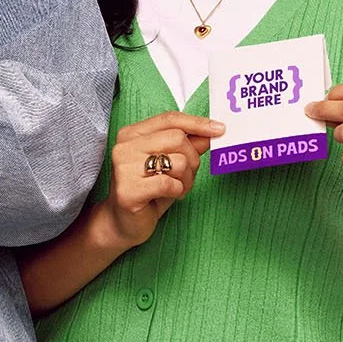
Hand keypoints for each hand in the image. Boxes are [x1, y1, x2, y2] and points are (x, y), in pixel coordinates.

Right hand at [100, 111, 224, 248]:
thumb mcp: (170, 164)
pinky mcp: (128, 191)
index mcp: (131, 134)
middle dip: (193, 159)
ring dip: (187, 179)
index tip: (219, 129)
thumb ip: (188, 145)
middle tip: (188, 175)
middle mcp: (124, 147)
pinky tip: (168, 195)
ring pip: (178, 161)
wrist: (123, 222)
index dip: (197, 123)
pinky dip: (178, 190)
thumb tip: (211, 131)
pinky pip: (170, 183)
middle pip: (177, 138)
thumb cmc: (148, 191)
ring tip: (177, 188)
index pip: (170, 119)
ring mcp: (124, 168)